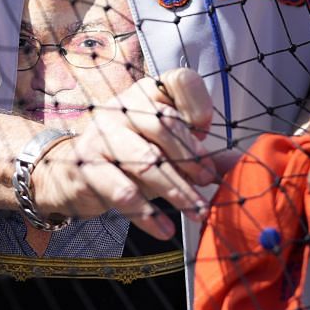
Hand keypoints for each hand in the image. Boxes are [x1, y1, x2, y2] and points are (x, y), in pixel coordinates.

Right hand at [30, 67, 238, 240]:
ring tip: (196, 211)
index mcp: (148, 94)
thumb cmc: (130, 156)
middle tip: (206, 182)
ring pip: (146, 160)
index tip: (206, 128)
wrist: (72, 172)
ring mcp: (102, 133)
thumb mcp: (165, 149)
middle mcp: (124, 106)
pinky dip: (147, 213)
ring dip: (176, 189)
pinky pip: (122, 191)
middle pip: (164, 124)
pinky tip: (164, 228)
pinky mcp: (87, 165)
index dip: (198, 103)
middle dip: (191, 157)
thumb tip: (237, 166)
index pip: (179, 81)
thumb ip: (199, 155)